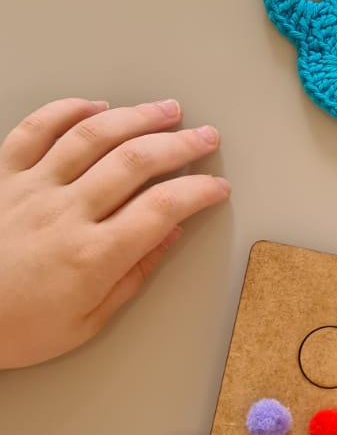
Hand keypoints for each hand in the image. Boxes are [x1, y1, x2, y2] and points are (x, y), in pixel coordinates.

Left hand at [0, 97, 229, 367]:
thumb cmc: (13, 329)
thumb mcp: (84, 322)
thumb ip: (132, 275)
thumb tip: (167, 236)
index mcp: (91, 256)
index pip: (162, 208)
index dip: (198, 191)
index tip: (217, 186)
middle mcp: (64, 212)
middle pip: (135, 161)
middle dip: (180, 145)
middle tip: (205, 137)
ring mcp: (30, 187)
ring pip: (93, 135)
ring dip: (136, 116)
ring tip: (166, 110)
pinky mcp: (1, 174)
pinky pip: (37, 128)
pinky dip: (70, 110)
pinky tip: (96, 106)